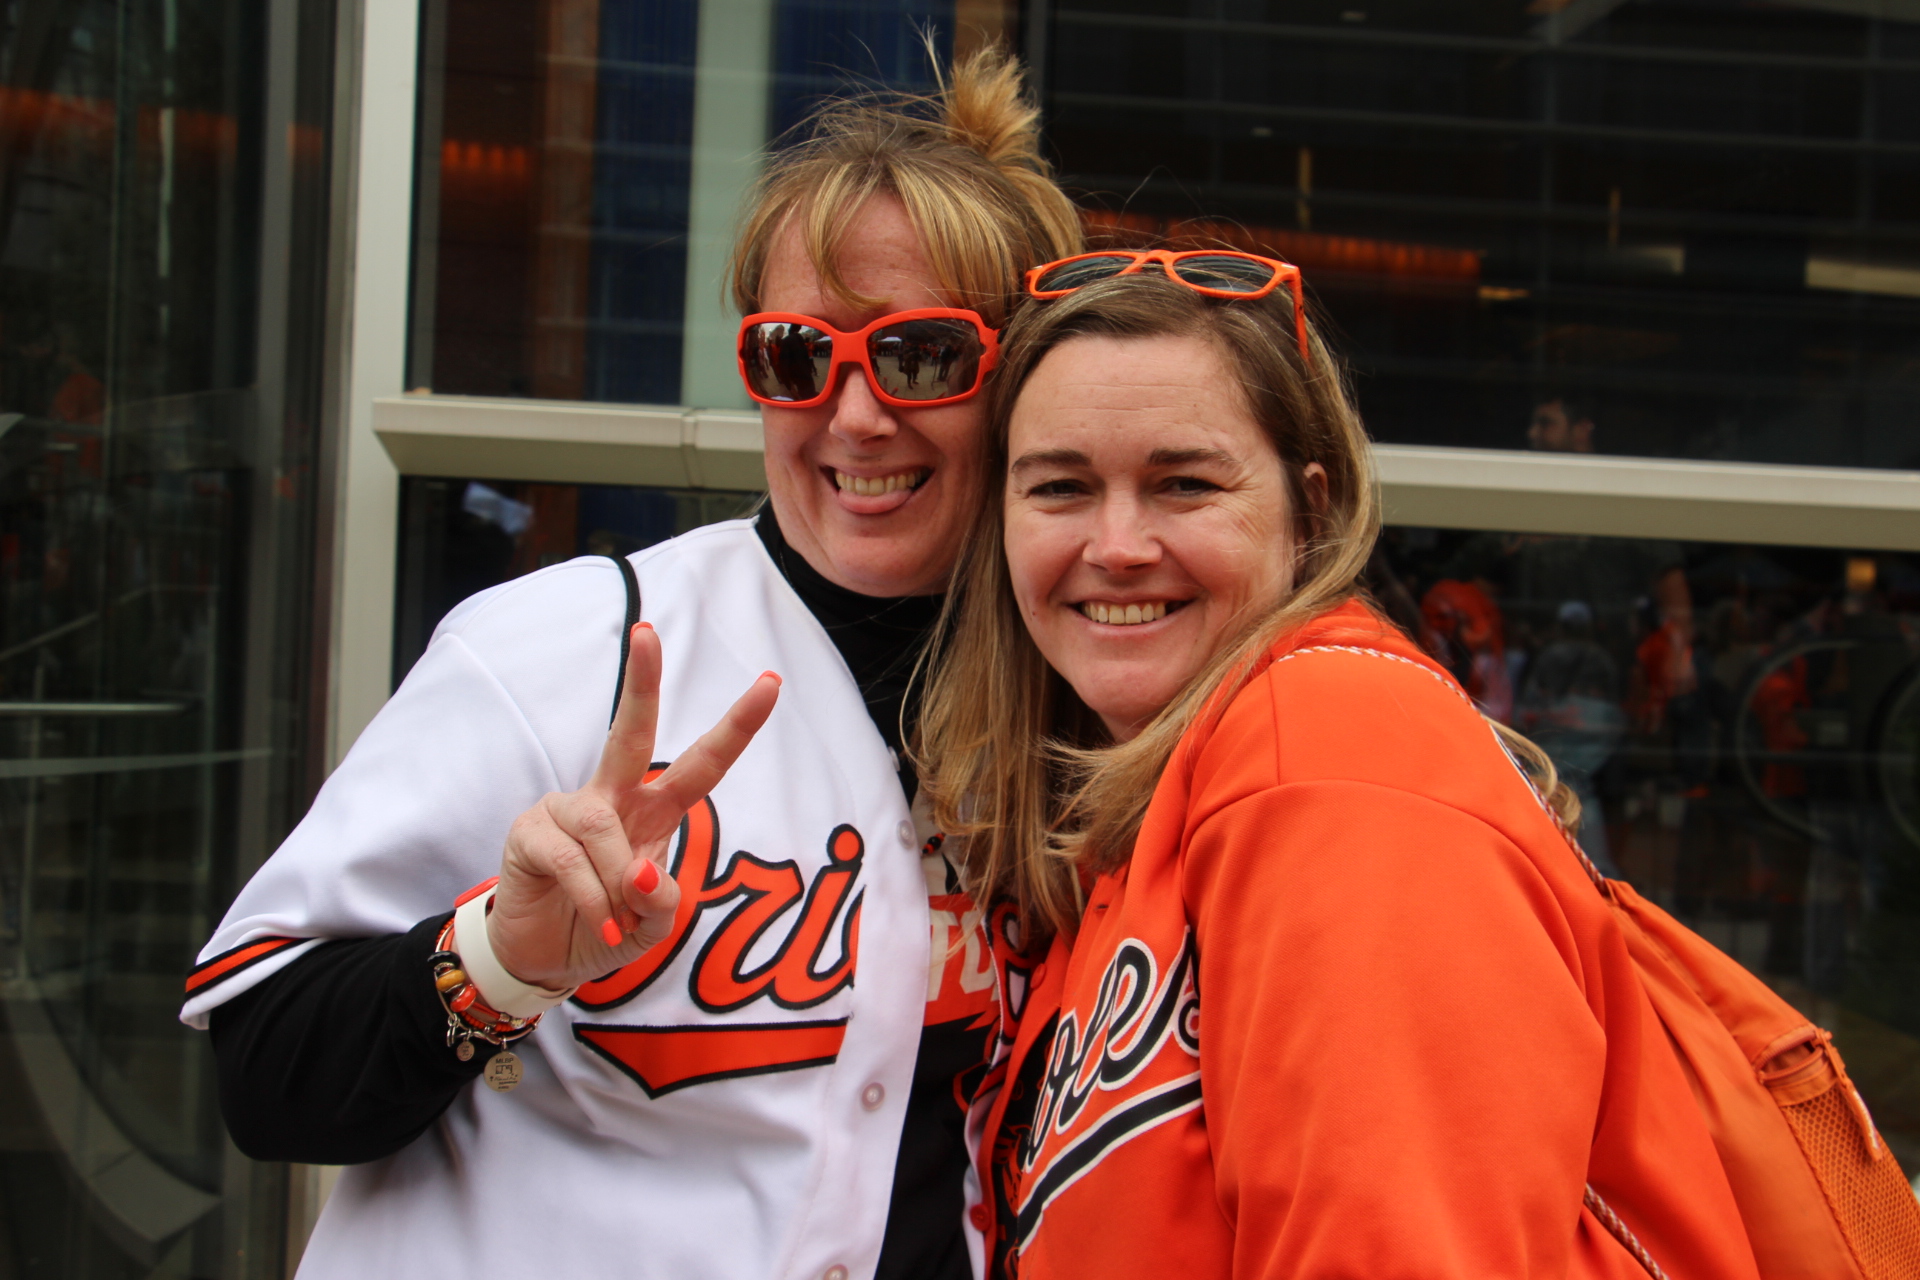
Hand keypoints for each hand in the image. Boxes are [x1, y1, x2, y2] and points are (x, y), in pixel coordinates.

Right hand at [487, 623, 780, 990]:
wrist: (545, 957)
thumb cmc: (607, 929)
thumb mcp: (652, 927)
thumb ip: (661, 903)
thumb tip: (642, 870)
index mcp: (655, 810)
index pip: (702, 763)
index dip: (737, 726)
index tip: (772, 683)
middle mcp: (612, 797)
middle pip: (631, 731)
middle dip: (642, 682)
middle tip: (646, 631)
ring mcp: (567, 810)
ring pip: (603, 827)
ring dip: (617, 882)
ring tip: (618, 924)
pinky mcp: (530, 833)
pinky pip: (571, 858)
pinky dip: (593, 899)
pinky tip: (602, 924)